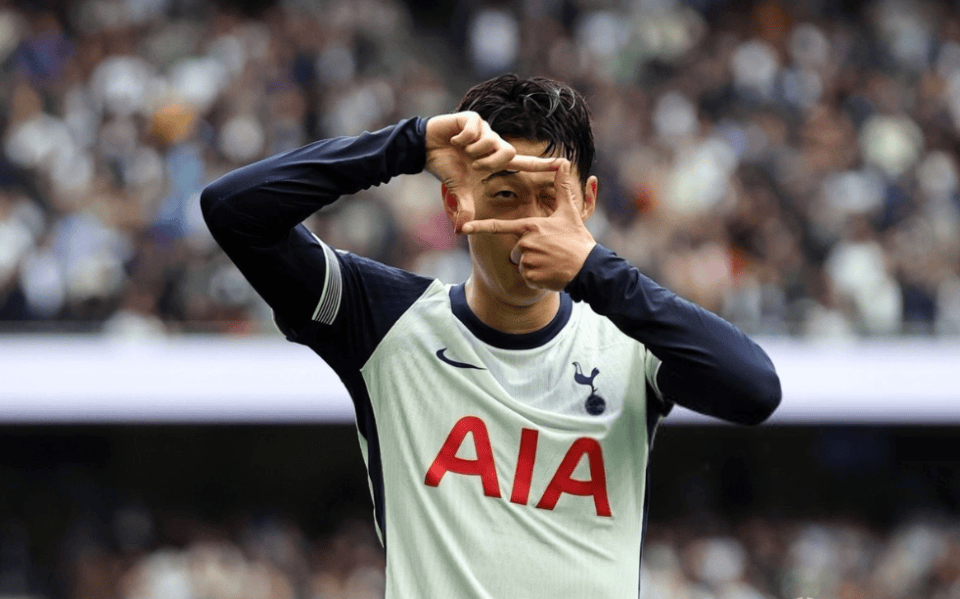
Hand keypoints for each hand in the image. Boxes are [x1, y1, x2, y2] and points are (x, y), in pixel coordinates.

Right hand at [425, 112, 554, 232]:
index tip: (563, 164)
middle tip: (473, 166)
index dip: (542, 165)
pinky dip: (463, 138)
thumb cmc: (445, 166)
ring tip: (461, 150)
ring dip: (474, 150)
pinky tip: (454, 140)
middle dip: (489, 163)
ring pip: (491, 141)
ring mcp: (484, 129)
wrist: (424, 147)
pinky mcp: (472, 119)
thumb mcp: (458, 189)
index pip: (523, 163)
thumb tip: (460, 230)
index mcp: (494, 159)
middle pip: (508, 152)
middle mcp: (493, 143)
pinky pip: (475, 129)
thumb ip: (465, 207)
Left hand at [461, 160, 596, 290]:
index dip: (479, 227)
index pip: (499, 226)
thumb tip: (564, 162)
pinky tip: (550, 273)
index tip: (462, 228)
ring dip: (533, 266)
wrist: (588, 267)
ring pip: (520, 264)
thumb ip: (562, 188)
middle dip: (528, 253)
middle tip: (549, 252)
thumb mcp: (570, 212)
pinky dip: (537, 278)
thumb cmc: (577, 239)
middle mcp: (525, 243)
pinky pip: (526, 278)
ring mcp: (527, 261)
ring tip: (551, 262)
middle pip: (515, 250)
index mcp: (530, 226)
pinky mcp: (531, 277)